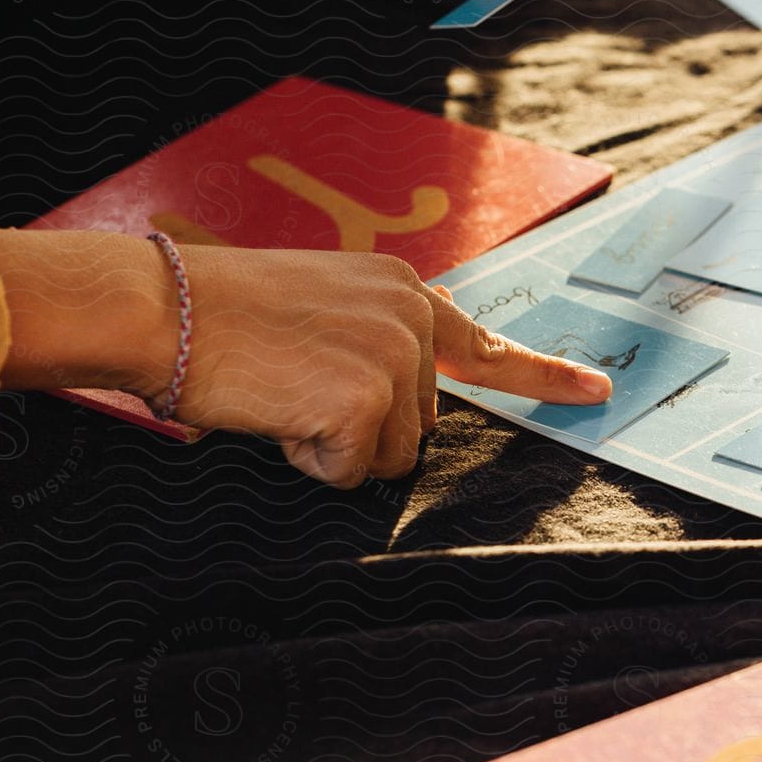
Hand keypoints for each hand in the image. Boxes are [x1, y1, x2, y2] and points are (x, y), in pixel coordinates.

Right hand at [0, 233, 611, 488]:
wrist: (165, 308)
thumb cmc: (222, 313)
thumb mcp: (318, 305)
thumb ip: (373, 339)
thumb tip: (403, 407)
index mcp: (400, 288)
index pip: (479, 344)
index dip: (542, 375)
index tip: (596, 393)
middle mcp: (409, 316)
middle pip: (420, 424)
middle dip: (362, 427)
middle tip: (293, 385)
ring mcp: (393, 358)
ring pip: (392, 456)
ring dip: (336, 446)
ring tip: (282, 393)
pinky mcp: (366, 401)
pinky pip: (353, 472)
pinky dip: (311, 461)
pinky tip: (276, 412)